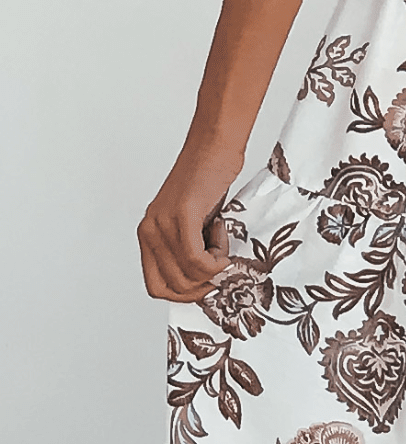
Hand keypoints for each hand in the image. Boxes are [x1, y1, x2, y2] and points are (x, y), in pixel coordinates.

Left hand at [137, 145, 243, 302]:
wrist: (214, 148)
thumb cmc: (208, 184)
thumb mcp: (192, 227)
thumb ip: (187, 254)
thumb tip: (202, 287)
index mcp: (147, 236)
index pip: (156, 288)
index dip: (184, 295)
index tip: (205, 284)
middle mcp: (150, 231)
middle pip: (175, 287)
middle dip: (204, 283)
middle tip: (218, 260)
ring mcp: (163, 224)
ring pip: (189, 276)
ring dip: (214, 266)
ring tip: (219, 238)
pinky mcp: (181, 216)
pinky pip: (198, 260)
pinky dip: (218, 256)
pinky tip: (220, 230)